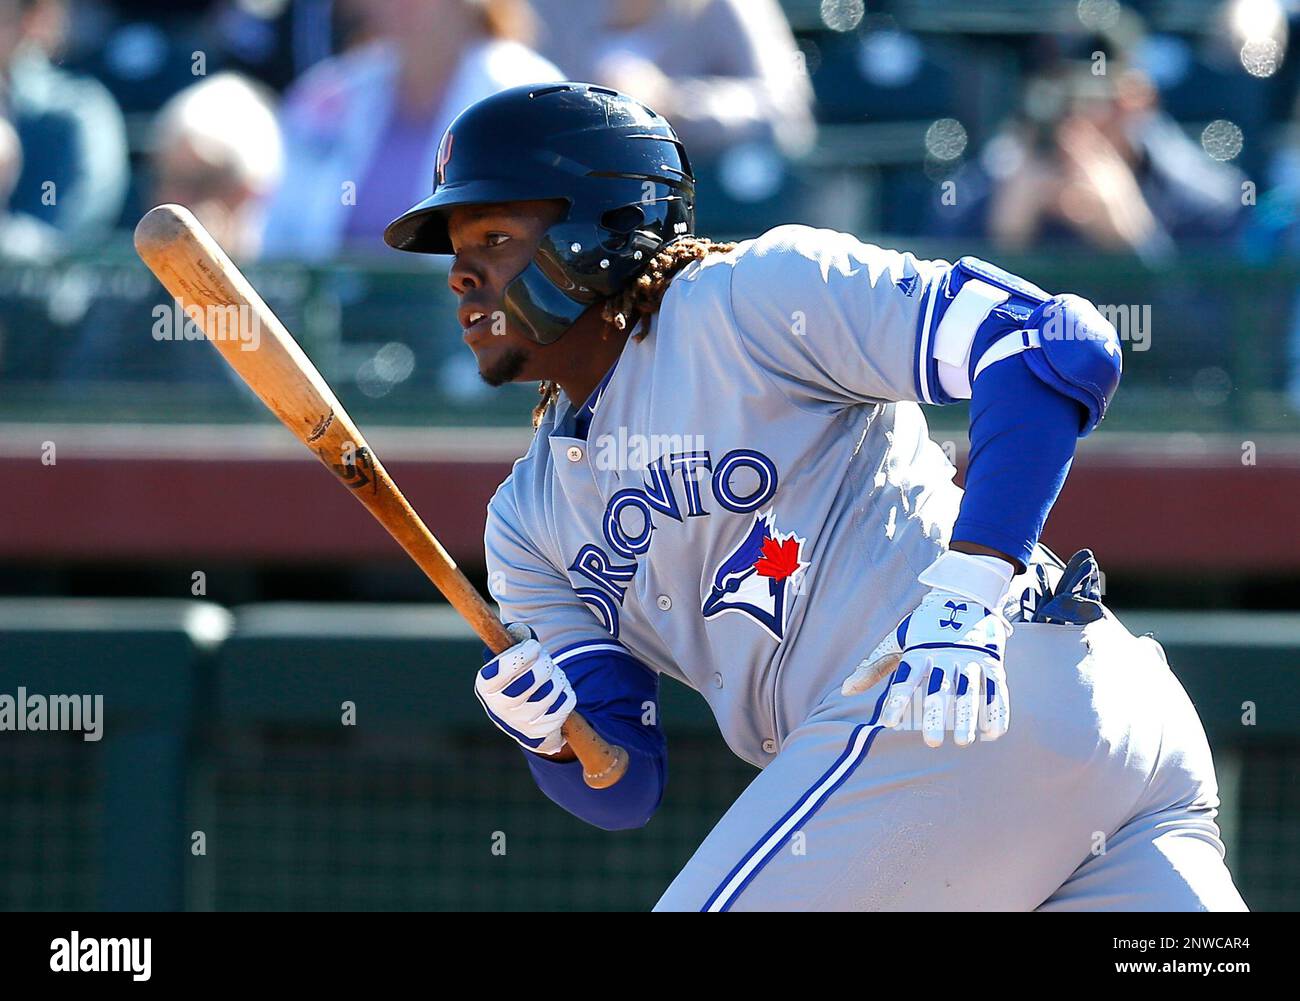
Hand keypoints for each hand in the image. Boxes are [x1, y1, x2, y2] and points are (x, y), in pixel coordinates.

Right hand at [475, 623, 576, 754]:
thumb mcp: (508, 657)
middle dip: (544, 663)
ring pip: (551, 692)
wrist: (522, 715)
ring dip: (557, 676)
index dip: (522, 654)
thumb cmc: (516, 676)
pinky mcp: (540, 732)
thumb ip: (513, 639)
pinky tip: (558, 688)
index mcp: (485, 686)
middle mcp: (498, 709)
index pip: (501, 669)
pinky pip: (564, 705)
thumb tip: (520, 632)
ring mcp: (520, 724)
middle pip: (531, 680)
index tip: (533, 646)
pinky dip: (566, 692)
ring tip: (553, 672)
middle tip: (545, 657)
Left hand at [842, 572, 1010, 747]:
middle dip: (935, 716)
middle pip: (940, 690)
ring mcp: (970, 658)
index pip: (905, 680)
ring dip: (967, 718)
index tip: (889, 723)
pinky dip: (997, 712)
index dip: (897, 701)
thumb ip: (874, 667)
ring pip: (970, 692)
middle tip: (931, 743)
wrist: (963, 594)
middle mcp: (944, 656)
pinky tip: (991, 734)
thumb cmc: (923, 626)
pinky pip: (996, 690)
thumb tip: (846, 690)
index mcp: (919, 652)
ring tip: (962, 742)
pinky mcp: (992, 662)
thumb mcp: (896, 641)